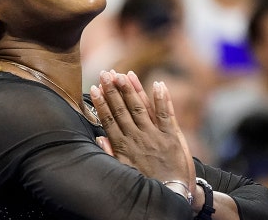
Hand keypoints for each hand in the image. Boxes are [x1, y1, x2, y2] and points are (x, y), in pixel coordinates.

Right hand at [90, 71, 194, 192]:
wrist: (173, 194)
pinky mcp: (171, 136)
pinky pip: (165, 114)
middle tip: (106, 73)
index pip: (108, 119)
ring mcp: (154, 135)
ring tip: (123, 74)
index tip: (94, 87)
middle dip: (113, 90)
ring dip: (131, 90)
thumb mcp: (123, 171)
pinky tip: (157, 84)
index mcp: (123, 146)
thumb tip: (98, 137)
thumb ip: (110, 153)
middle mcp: (137, 138)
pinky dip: (161, 99)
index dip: (101, 102)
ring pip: (140, 108)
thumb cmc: (146, 182)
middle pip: (122, 109)